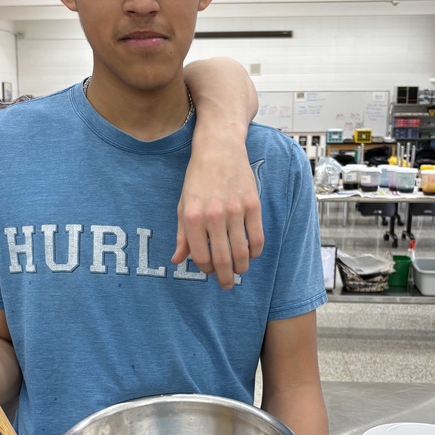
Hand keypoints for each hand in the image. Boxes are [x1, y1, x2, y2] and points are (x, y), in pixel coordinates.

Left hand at [173, 142, 263, 289]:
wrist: (219, 149)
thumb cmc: (198, 178)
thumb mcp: (183, 205)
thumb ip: (182, 235)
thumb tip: (177, 260)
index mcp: (192, 217)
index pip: (200, 256)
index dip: (205, 269)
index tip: (209, 271)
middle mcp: (214, 216)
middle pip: (222, 259)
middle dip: (225, 278)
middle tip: (226, 285)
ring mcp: (235, 211)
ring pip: (242, 252)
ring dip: (241, 268)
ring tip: (239, 271)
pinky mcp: (253, 205)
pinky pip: (257, 238)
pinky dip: (255, 251)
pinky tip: (251, 254)